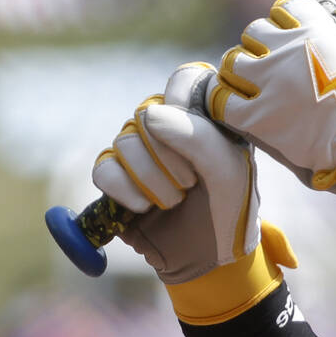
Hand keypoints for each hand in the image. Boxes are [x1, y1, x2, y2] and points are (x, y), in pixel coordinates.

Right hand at [92, 63, 295, 322]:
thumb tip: (150, 114)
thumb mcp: (229, 172)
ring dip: (150, 177)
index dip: (182, 98)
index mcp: (204, 118)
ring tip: (175, 200)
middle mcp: (170, 128)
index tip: (195, 134)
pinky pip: (104, 169)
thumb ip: (197, 138)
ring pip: (124, 142)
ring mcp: (141, 152)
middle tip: (192, 182)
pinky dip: (123, 188)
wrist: (213, 257)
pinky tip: (144, 206)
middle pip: (147, 113)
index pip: (184, 79)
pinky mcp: (118, 179)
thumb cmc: (231, 209)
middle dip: (168, 154)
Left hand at [208, 0, 335, 229]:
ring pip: (234, 62)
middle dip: (263, 49)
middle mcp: (288, 48)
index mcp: (317, 28)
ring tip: (258, 92)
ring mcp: (271, 81)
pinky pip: (223, 100)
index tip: (298, 44)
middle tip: (278, 74)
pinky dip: (227, 102)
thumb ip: (329, 12)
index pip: (285, 9)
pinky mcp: (259, 116)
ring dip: (243, 74)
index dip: (288, 25)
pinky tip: (240, 111)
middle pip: (254, 33)